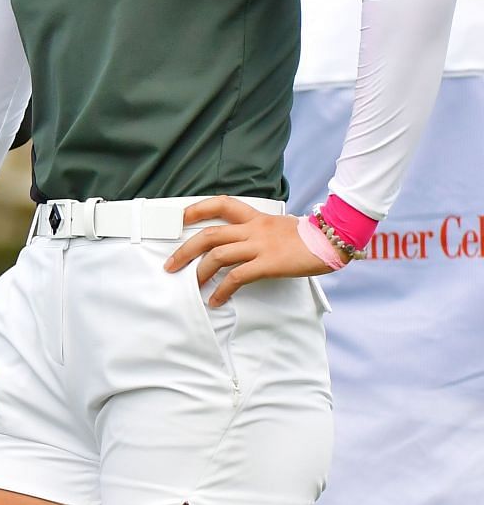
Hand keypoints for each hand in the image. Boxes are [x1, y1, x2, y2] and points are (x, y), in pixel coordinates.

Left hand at [164, 195, 329, 305]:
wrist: (333, 240)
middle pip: (209, 235)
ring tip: (191, 285)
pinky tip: (216, 299)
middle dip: (185, 250)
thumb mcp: (279, 226)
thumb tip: (243, 242)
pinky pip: (237, 277)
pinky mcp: (268, 264)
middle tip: (170, 264)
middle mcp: (253, 229)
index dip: (197, 209)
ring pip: (218, 255)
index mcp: (255, 217)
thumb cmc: (309, 238)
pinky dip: (222, 290)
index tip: (180, 218)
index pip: (221, 204)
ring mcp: (259, 246)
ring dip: (199, 272)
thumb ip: (260, 231)